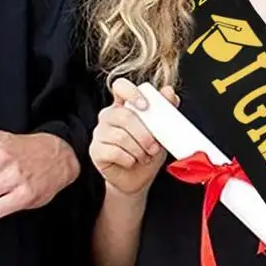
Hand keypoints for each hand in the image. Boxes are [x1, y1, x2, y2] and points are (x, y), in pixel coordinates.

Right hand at [89, 79, 178, 196]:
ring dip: (139, 150)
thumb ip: (166, 109)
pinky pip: (113, 152)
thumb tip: (169, 91)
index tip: (145, 106)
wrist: (139, 179)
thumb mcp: (163, 130)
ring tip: (145, 156)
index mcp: (125, 105)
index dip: (132, 92)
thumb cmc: (149, 151)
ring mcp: (100, 133)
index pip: (120, 86)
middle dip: (144, 134)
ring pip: (120, 136)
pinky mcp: (95, 150)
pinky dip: (129, 159)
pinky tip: (132, 162)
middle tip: (154, 146)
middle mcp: (109, 116)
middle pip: (124, 115)